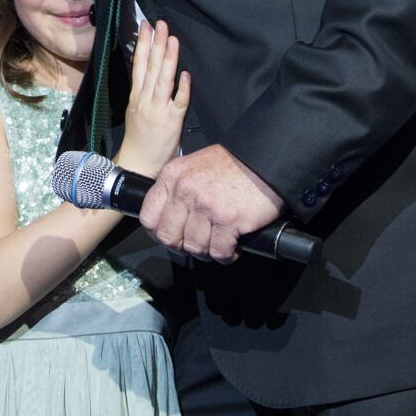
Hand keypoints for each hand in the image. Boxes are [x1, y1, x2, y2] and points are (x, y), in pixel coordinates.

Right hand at [114, 21, 190, 177]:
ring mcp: (158, 110)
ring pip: (163, 80)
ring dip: (168, 58)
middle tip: (161, 24)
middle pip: (151, 67)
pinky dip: (182, 88)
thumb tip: (149, 69)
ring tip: (172, 39)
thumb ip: (142, 90)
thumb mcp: (135, 109)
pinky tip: (185, 74)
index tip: (146, 26)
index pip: (138, 64)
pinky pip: (178, 102)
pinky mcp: (171, 121)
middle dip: (156, 43)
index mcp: (136, 95)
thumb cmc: (140, 137)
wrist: (138, 164)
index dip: (142, 44)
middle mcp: (145, 99)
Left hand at [138, 144, 284, 263]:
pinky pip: (218, 251)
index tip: (173, 237)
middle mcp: (185, 190)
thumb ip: (179, 187)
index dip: (159, 233)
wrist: (267, 160)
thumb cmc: (234, 164)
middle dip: (183, 246)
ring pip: (194, 247)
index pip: (148, 216)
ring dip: (207, 251)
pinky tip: (233, 247)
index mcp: (172, 176)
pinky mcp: (228, 220)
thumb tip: (172, 217)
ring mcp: (206, 206)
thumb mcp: (195, 165)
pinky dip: (226, 255)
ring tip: (218, 244)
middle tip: (198, 243)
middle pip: (168, 237)